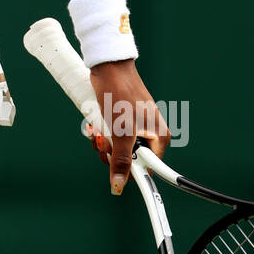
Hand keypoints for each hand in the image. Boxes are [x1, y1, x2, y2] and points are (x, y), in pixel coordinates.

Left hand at [88, 59, 169, 195]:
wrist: (109, 67)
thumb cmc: (120, 95)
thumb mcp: (121, 132)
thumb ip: (121, 160)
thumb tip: (118, 186)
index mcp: (158, 138)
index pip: (147, 168)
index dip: (130, 172)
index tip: (114, 173)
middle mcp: (149, 133)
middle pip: (129, 159)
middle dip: (111, 153)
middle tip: (103, 143)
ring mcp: (135, 126)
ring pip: (117, 148)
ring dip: (103, 143)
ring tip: (97, 131)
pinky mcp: (121, 119)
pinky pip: (111, 136)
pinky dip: (101, 133)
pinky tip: (94, 126)